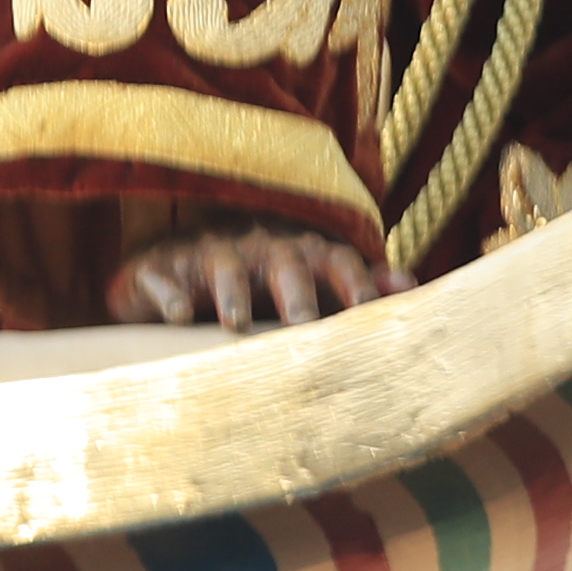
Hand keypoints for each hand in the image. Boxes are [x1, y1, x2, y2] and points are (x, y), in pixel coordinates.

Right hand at [106, 216, 404, 328]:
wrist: (179, 263)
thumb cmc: (258, 280)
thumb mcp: (308, 280)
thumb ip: (356, 283)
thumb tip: (411, 285)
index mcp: (300, 250)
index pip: (335, 259)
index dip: (352, 283)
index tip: (367, 313)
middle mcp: (259, 245)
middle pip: (283, 262)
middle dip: (295, 292)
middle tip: (304, 326)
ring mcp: (207, 252)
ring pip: (223, 265)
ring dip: (231, 290)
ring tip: (235, 322)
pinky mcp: (160, 266)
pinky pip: (163, 276)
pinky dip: (169, 294)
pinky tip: (177, 317)